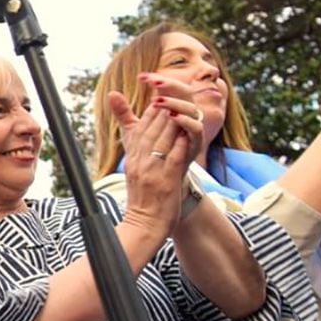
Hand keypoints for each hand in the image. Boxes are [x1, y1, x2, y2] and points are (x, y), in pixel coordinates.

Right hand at [108, 87, 195, 234]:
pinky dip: (181, 142)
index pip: (139, 130)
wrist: (143, 226)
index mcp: (132, 161)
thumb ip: (138, 157)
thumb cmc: (143, 203)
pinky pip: (174, 156)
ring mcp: (152, 171)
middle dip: (161, 110)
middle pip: (149, 130)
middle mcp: (139, 163)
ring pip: (161, 139)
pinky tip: (188, 132)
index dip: (150, 113)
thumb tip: (139, 141)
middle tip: (171, 94)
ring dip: (172, 121)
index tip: (160, 99)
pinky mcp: (165, 180)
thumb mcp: (134, 176)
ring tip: (182, 106)